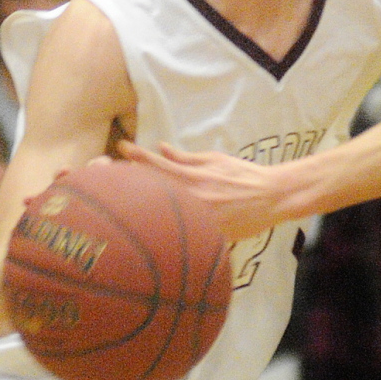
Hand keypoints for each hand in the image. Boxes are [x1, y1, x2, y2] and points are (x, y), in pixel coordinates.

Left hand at [117, 141, 283, 238]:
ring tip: (123, 196)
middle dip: (129, 180)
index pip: (157, 164)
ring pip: (160, 213)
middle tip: (110, 172)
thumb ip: (187, 157)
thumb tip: (161, 148)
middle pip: (151, 190)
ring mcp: (197, 218)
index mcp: (194, 177)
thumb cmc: (243, 175)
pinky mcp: (204, 234)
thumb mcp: (215, 159)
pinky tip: (147, 225)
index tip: (121, 145)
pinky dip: (161, 225)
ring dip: (141, 203)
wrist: (270, 198)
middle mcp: (192, 198)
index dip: (136, 154)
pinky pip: (178, 230)